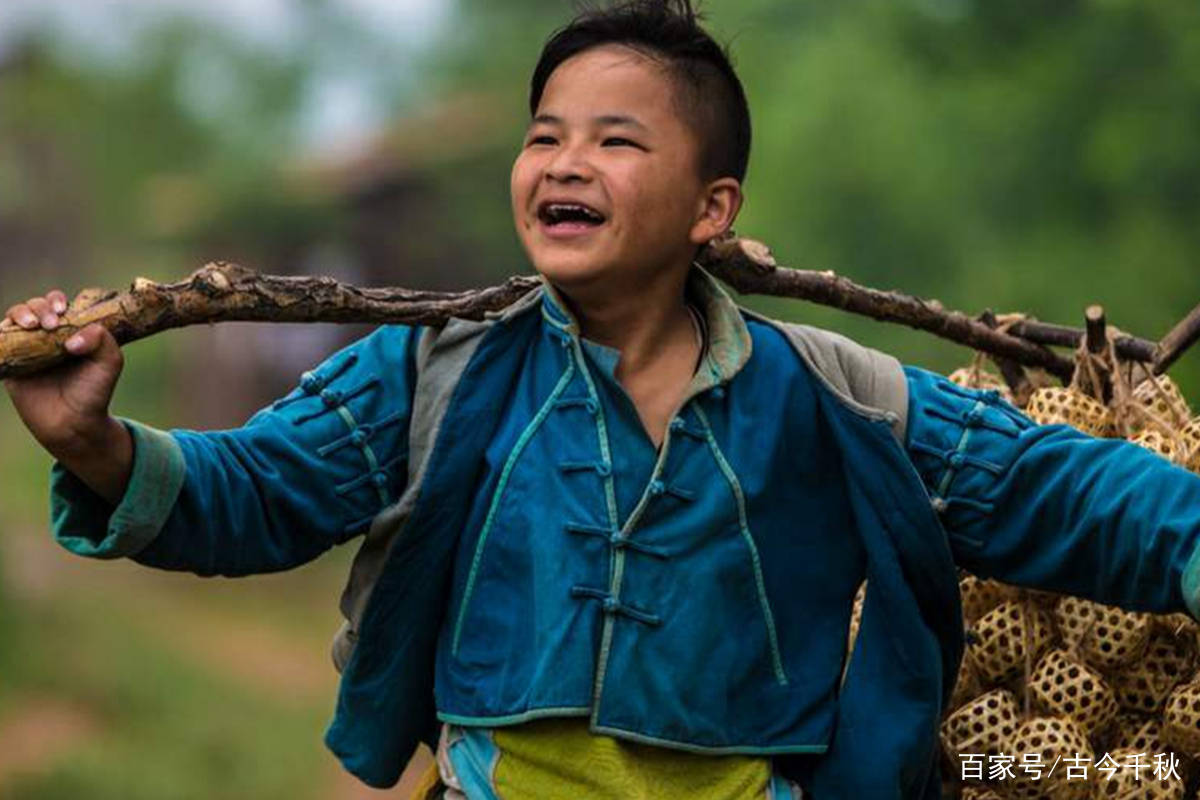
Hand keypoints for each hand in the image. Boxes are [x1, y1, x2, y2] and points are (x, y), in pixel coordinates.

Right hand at [3, 289, 124, 459]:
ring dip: (20, 314)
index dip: (56, 301)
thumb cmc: (93, 393)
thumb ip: (102, 340)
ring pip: (15, 318)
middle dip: (40, 308)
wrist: (72, 424)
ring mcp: (27, 347)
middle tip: (51, 325)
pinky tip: (5, 331)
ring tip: (32, 325)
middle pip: (35, 306)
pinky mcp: (10, 362)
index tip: (62, 310)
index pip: (59, 304)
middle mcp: (48, 336)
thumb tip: (72, 337)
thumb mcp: (109, 364)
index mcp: (71, 330)